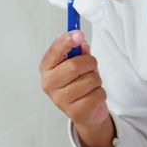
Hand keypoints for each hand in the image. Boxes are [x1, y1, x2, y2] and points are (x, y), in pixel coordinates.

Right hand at [39, 30, 114, 146]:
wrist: (84, 111)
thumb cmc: (78, 82)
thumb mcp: (78, 63)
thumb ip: (79, 53)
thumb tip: (82, 44)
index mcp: (46, 67)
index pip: (55, 51)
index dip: (67, 40)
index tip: (79, 33)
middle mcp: (48, 83)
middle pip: (74, 65)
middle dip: (90, 62)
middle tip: (91, 64)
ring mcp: (60, 100)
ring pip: (90, 80)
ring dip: (97, 79)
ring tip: (90, 83)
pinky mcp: (74, 112)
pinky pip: (97, 94)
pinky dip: (100, 93)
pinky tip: (92, 96)